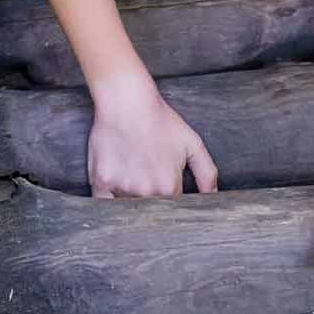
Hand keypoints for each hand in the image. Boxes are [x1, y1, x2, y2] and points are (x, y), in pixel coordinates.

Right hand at [87, 74, 218, 197]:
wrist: (127, 102)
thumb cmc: (159, 120)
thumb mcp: (192, 143)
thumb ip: (207, 173)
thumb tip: (213, 198)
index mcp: (168, 187)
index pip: (172, 209)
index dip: (169, 200)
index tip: (165, 190)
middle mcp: (145, 192)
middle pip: (149, 211)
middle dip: (150, 202)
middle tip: (147, 179)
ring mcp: (122, 188)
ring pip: (127, 207)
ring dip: (130, 199)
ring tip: (132, 173)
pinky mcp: (101, 182)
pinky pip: (104, 203)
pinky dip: (108, 199)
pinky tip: (115, 183)